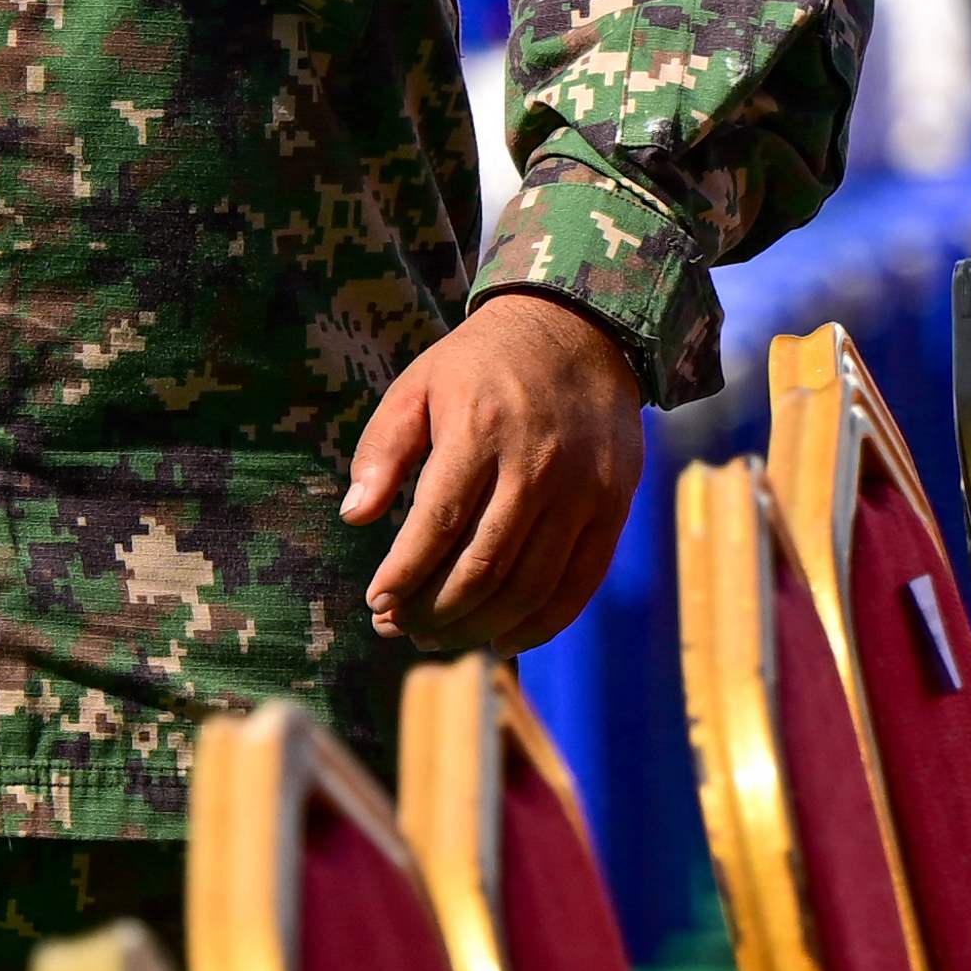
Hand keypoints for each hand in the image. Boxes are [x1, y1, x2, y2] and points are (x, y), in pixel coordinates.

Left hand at [343, 287, 645, 656]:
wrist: (581, 331)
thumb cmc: (483, 364)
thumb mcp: (419, 385)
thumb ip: (383, 449)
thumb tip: (355, 518)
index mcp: (480, 429)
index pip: (437, 524)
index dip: (404, 575)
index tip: (376, 602)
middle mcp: (537, 464)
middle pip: (483, 566)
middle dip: (434, 611)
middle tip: (400, 628)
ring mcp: (583, 490)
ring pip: (530, 585)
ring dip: (479, 626)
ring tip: (440, 637)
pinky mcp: (615, 506)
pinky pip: (579, 584)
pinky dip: (541, 624)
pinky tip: (503, 639)